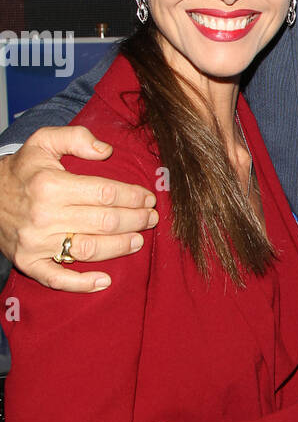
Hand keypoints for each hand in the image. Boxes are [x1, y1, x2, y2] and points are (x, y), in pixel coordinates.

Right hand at [0, 127, 157, 290]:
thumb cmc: (22, 169)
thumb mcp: (43, 142)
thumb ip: (76, 137)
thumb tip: (106, 151)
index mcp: (51, 184)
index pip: (105, 193)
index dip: (133, 196)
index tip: (149, 198)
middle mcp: (44, 215)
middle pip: (104, 222)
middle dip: (135, 220)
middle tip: (151, 219)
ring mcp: (36, 242)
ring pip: (89, 249)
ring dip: (120, 247)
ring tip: (139, 240)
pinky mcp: (28, 262)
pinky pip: (57, 278)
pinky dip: (81, 283)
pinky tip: (104, 281)